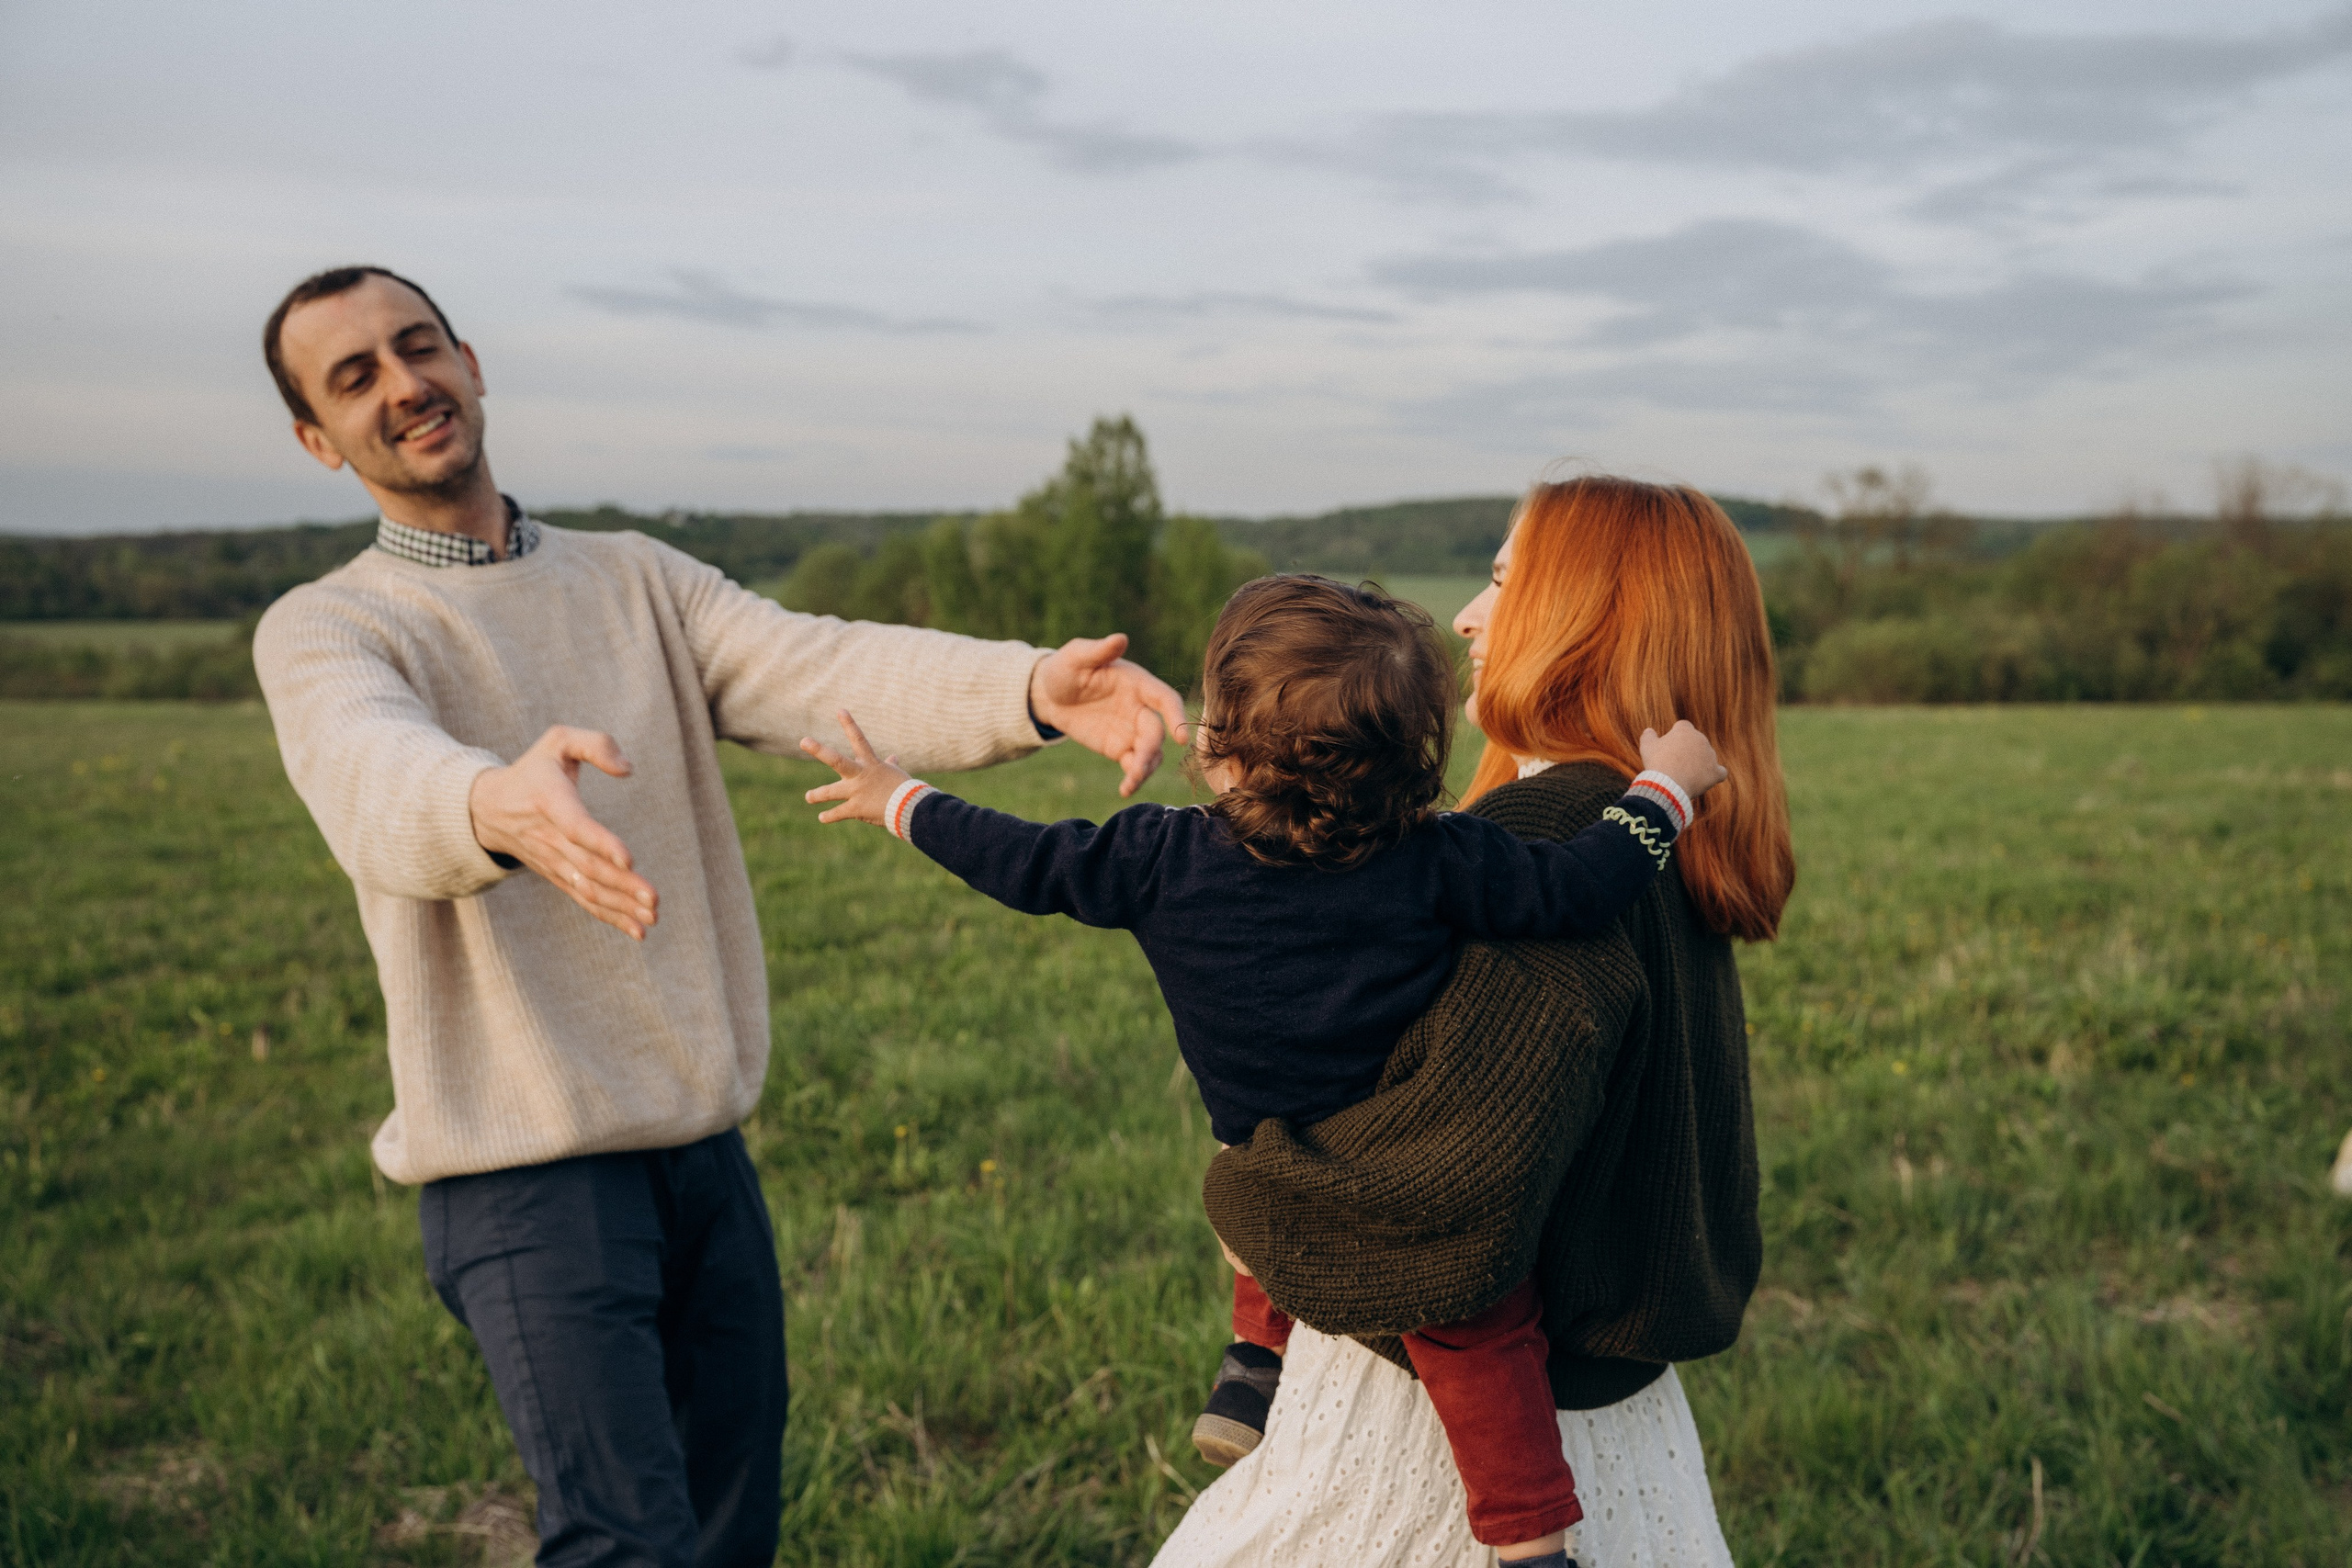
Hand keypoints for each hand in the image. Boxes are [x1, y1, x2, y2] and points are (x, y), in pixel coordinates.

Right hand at [469, 725, 658, 939]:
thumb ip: (596, 744)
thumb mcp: (559, 740)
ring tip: (651, 918)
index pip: (576, 827)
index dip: (601, 843)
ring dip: (620, 906)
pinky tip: (637, 930)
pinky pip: (583, 898)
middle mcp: (550, 837)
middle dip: (622, 886)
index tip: (629, 860)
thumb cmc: (534, 769)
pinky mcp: (556, 876)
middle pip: (588, 867)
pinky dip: (609, 916)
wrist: (488, 807)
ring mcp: (552, 861)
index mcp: (551, 802)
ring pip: (587, 889)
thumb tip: (628, 768)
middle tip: (654, 900)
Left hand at [799, 710, 910, 825]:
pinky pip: (839, 813)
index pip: (859, 739)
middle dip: (819, 750)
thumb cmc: (906, 790)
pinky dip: (830, 816)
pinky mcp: (857, 809)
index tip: (840, 710)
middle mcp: (860, 775)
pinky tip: (822, 817)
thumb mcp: (896, 774)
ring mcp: (857, 792)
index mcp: (871, 764)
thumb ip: (890, 766)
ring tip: (808, 797)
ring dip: (817, 794)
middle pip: (837, 760)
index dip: (850, 724)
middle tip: (803, 740)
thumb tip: (893, 758)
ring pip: (831, 791)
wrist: (911, 808)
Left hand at [1028, 634, 1189, 797]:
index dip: (1175, 716)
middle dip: (1150, 751)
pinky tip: (1125, 789)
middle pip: (1156, 732)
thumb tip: (1121, 638)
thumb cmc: (1065, 669)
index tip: (1180, 738)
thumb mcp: (1076, 656)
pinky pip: (1134, 765)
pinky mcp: (1119, 748)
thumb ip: (1098, 650)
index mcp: (1137, 683)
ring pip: (1150, 752)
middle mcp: (1140, 707)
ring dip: (1145, 769)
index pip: (1164, 699)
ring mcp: (1131, 730)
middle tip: (1137, 767)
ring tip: (1130, 783)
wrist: (1048, 695)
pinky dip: (1134, 778)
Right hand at [1639, 719, 1728, 801]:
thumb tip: (1649, 731)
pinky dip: (1715, 775)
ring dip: (1699, 763)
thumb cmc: (1656, 763)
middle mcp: (1701, 739)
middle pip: (1696, 742)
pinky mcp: (1715, 772)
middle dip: (1688, 750)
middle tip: (1674, 763)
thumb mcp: (1647, 747)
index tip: (1669, 746)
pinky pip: (1720, 772)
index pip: (1683, 726)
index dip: (1675, 735)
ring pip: (1707, 757)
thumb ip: (1648, 736)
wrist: (1667, 783)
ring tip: (1684, 776)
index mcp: (1685, 730)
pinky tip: (1708, 778)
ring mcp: (1711, 756)